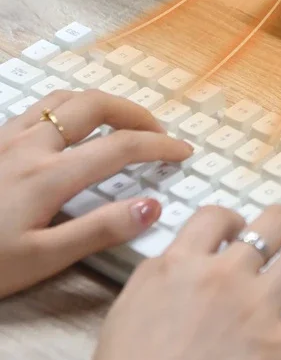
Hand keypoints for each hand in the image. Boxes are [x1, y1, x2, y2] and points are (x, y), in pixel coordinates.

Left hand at [0, 89, 191, 298]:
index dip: (159, 146)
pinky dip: (68, 106)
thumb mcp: (39, 261)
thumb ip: (98, 232)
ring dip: (101, 103)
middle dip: (135, 112)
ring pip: (63, 98)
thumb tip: (151, 207)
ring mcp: (6, 138)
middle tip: (157, 130)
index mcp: (48, 174)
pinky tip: (68, 127)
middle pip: (95, 105)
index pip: (120, 147)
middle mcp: (30, 145)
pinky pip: (37, 107)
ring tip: (119, 120)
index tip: (183, 151)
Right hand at [87, 205, 280, 359]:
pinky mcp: (279, 344)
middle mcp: (222, 275)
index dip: (235, 218)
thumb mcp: (128, 311)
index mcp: (180, 264)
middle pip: (273, 222)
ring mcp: (254, 307)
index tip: (242, 228)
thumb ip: (159, 276)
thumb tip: (179, 261)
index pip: (216, 216)